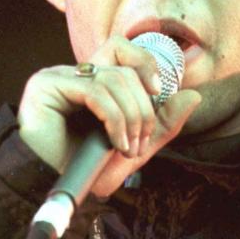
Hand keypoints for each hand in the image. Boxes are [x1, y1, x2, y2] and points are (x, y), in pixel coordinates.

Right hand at [17, 35, 201, 198]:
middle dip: (143, 107)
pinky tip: (115, 142)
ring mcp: (57, 77)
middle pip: (123, 66)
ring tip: (127, 148)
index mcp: (91, 83)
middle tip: (141, 140)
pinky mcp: (46, 85)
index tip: (158, 90)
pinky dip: (115, 119)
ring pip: (114, 79)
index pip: (120, 48)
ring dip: (131, 117)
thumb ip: (161, 124)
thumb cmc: (84, 170)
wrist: (52, 190)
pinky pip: (96, 91)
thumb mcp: (133, 147)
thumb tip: (193, 96)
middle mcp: (73, 75)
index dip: (145, 62)